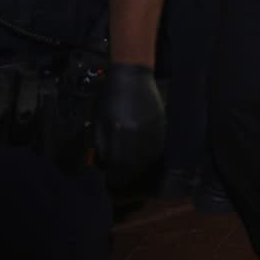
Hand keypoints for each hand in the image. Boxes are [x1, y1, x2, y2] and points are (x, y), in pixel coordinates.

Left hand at [96, 63, 163, 186]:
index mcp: (116, 131)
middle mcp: (135, 132)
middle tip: (124, 181)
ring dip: (141, 168)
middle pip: (133, 163)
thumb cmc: (110, 97)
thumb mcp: (99, 119)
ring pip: (147, 157)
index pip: (117, 163)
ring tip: (135, 171)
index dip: (115, 176)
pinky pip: (158, 147)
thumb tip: (105, 163)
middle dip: (128, 175)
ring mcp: (150, 128)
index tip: (113, 183)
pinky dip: (152, 156)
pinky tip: (147, 158)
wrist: (132, 76)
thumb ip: (100, 143)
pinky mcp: (160, 124)